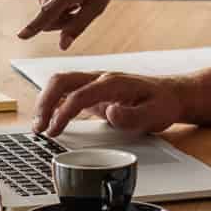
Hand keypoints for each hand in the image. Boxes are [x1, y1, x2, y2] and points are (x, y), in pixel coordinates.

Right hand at [18, 0, 122, 47]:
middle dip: (61, 20)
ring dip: (57, 9)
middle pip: (47, 17)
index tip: (21, 36)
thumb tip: (62, 45)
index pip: (47, 14)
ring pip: (43, 7)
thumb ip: (77, 27)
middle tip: (78, 9)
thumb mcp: (96, 7)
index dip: (33, 28)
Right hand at [34, 70, 185, 136]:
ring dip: (46, 101)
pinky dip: (54, 103)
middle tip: (39, 127)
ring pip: (61, 83)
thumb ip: (132, 116)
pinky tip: (50, 119)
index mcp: (113, 83)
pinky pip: (67, 92)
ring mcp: (96, 83)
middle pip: (62, 81)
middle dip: (45, 102)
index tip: (54, 131)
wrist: (171, 94)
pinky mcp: (94, 91)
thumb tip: (110, 113)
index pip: (79, 94)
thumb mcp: (154, 114)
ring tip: (39, 126)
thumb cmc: (163, 103)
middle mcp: (100, 79)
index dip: (63, 113)